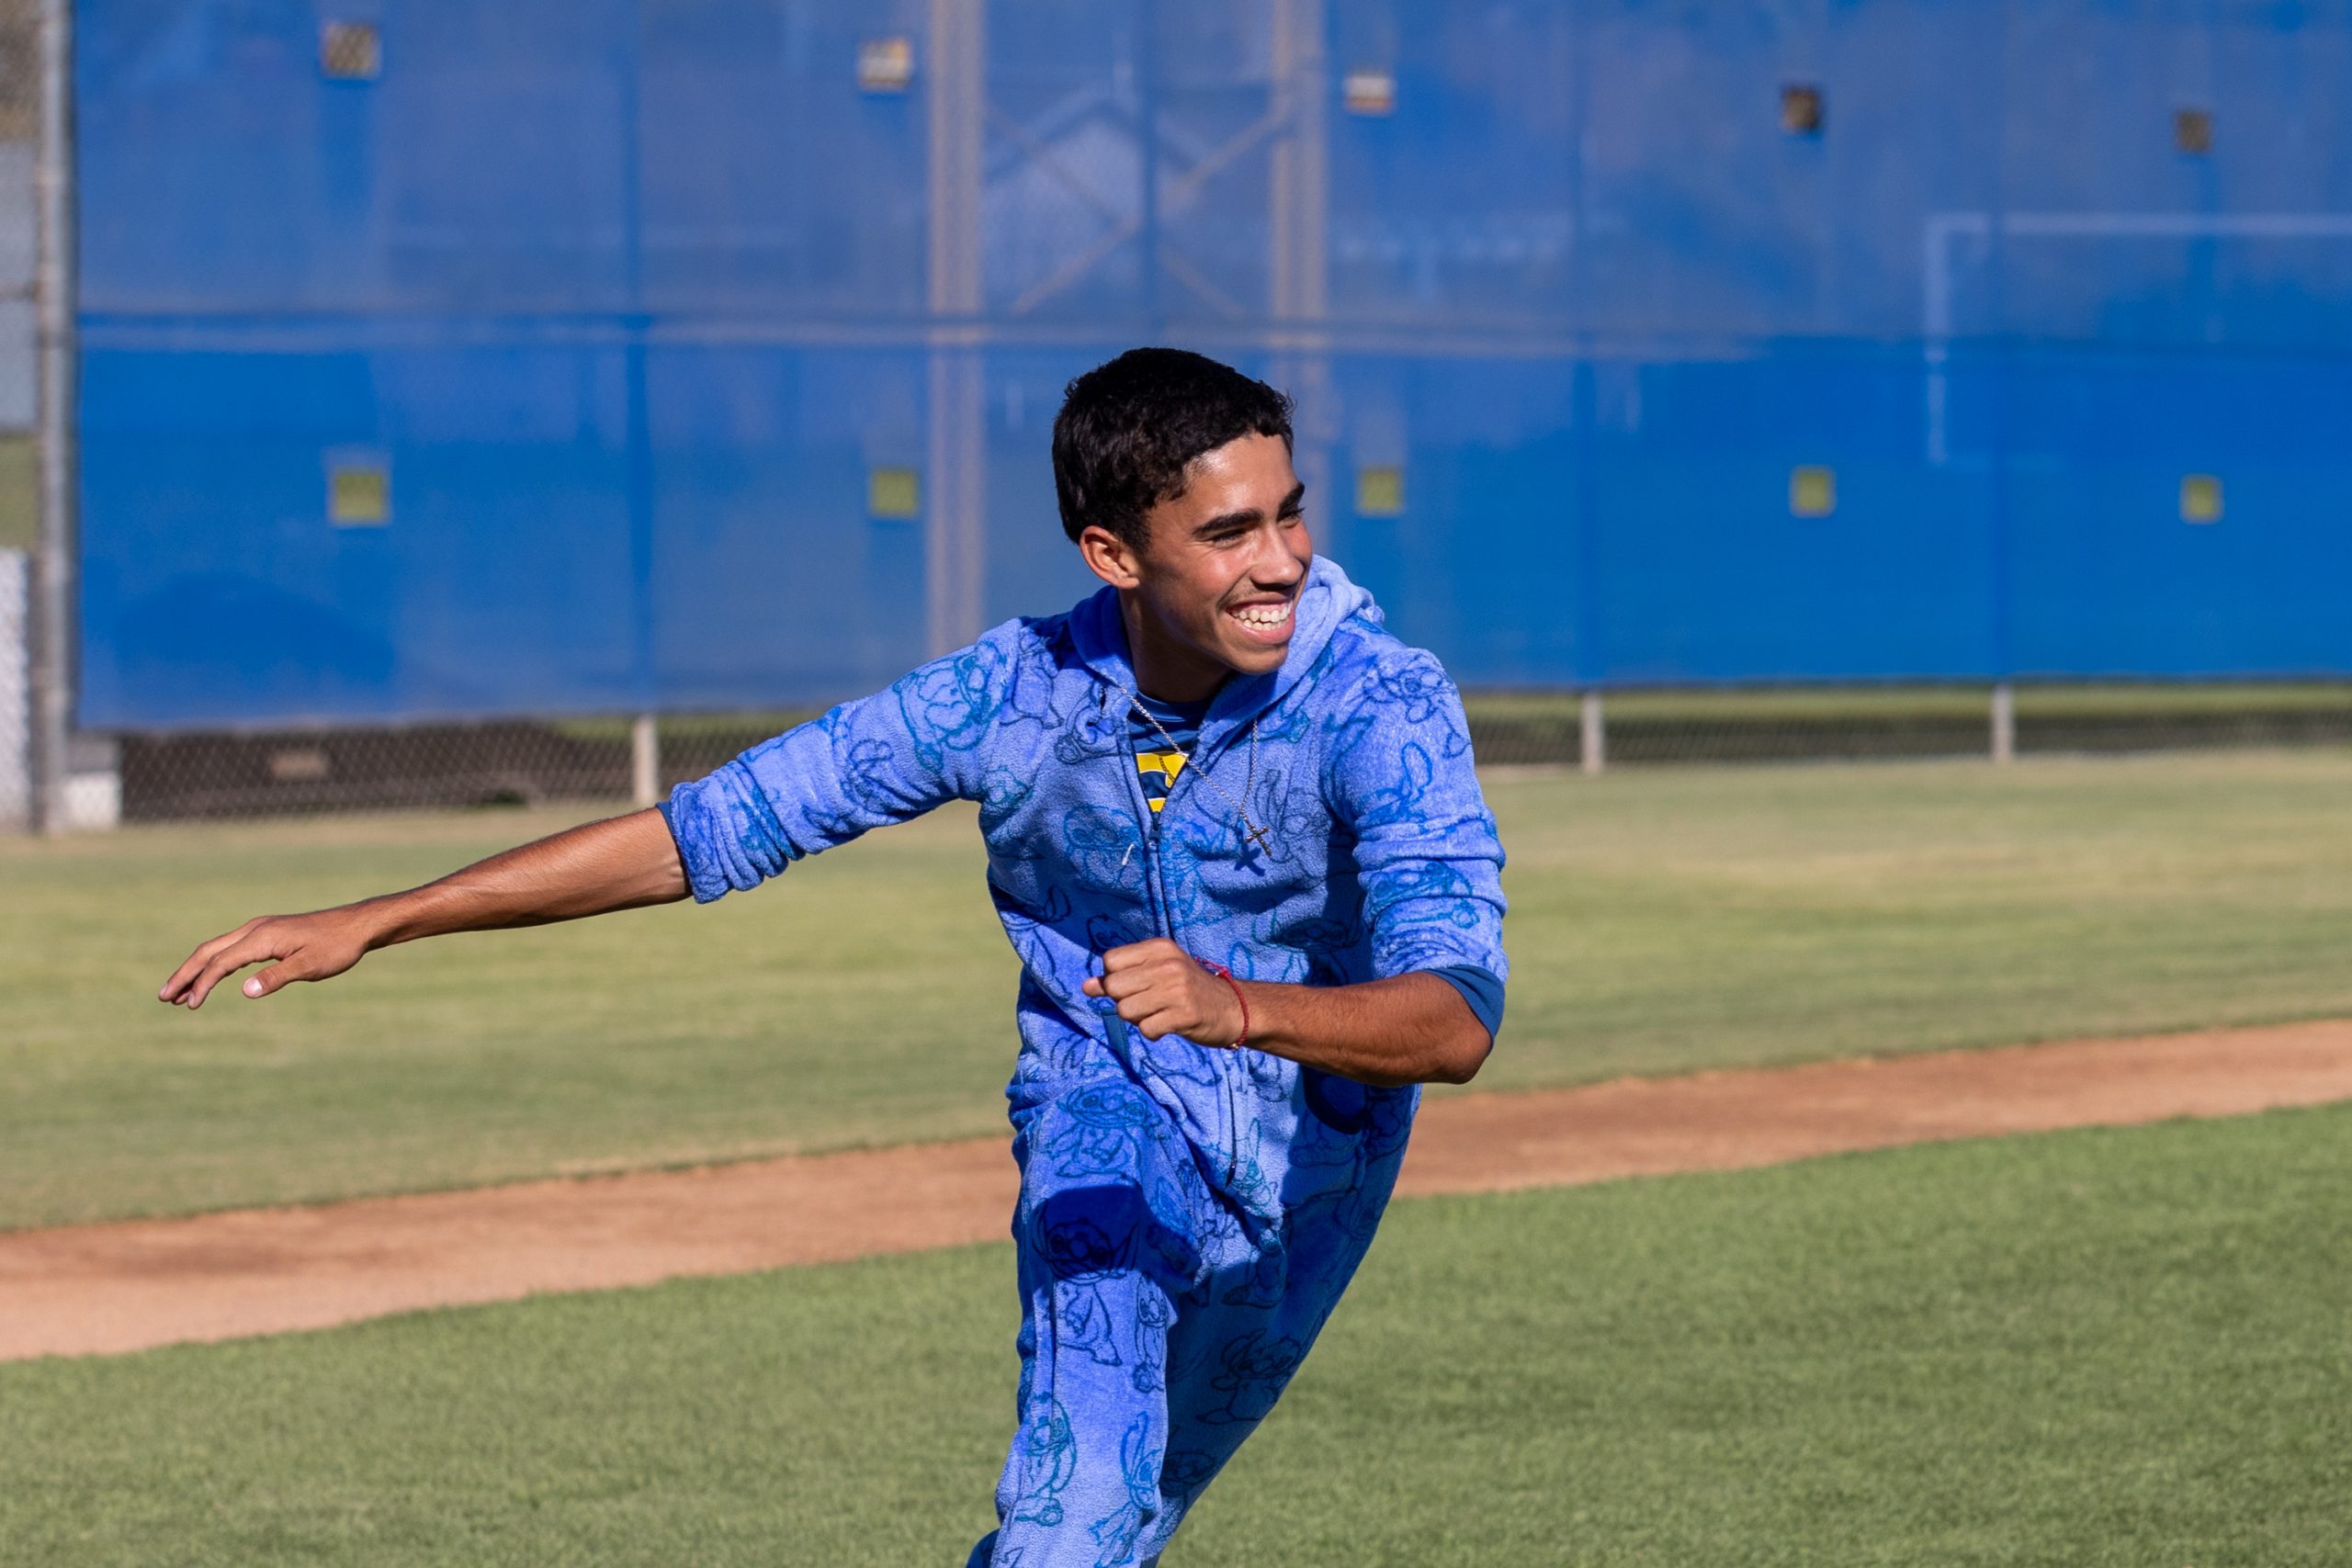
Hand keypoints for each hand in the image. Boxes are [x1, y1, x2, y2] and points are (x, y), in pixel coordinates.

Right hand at [158, 908, 376, 1008]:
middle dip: (185, 974)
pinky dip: (214, 963)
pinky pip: (230, 948)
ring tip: (176, 993)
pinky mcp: (266, 933)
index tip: (189, 1005)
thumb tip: (245, 991)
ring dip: (195, 969)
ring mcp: (259, 929)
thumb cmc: (337, 947)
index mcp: (262, 937)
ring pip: (217, 948)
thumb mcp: (310, 966)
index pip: (221, 962)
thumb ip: (277, 977)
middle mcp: (255, 929)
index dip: (202, 984)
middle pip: (208, 951)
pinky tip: (208, 978)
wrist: (357, 926)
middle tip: (164, 997)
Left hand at [1079, 938, 1244, 1046]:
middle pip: (1114, 987)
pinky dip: (1153, 1033)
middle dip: (1124, 1001)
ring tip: (1160, 1013)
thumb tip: (1085, 987)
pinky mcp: (1184, 1015)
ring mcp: (1177, 990)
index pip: (1111, 961)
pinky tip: (1169, 1025)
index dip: (1116, 978)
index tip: (1136, 985)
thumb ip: (1120, 977)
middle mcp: (1167, 964)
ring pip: (1126, 1010)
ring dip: (1138, 1019)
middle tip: (1148, 1003)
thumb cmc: (1188, 989)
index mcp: (1160, 948)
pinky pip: (1146, 1030)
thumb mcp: (1157, 973)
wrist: (1234, 1008)